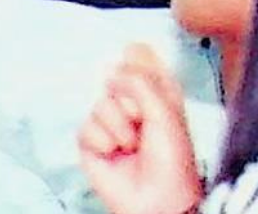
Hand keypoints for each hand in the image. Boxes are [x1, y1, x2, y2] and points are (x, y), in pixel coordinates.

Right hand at [78, 44, 203, 213]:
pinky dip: (102, 141)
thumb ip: (140, 81)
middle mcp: (132, 104)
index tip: (141, 70)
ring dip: (118, 127)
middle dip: (129, 101)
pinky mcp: (92, 142)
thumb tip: (112, 70)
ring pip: (99, 103)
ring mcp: (110, 122)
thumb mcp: (165, 112)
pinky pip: (86, 126)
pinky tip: (115, 154)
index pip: (140, 57)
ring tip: (131, 146)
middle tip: (143, 121)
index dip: (137, 60)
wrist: (157, 200)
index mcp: (156, 93)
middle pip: (114, 79)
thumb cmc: (171, 161)